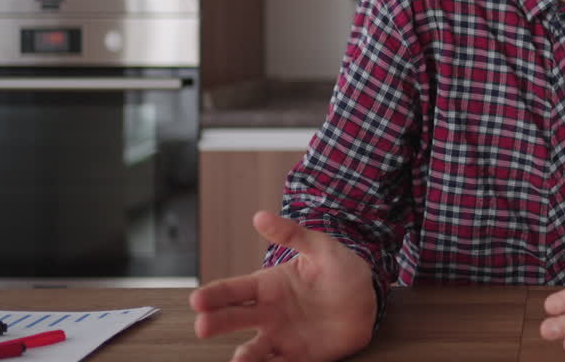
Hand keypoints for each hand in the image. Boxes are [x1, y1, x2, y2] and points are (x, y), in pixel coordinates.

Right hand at [189, 210, 376, 361]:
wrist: (367, 300)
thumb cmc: (341, 271)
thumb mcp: (320, 247)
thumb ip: (291, 234)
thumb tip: (259, 217)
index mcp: (268, 285)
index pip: (234, 290)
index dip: (215, 294)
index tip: (197, 299)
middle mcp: (268, 313)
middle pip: (235, 318)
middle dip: (217, 322)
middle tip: (203, 325)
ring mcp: (281, 336)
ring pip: (254, 348)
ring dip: (244, 355)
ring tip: (237, 360)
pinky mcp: (297, 356)